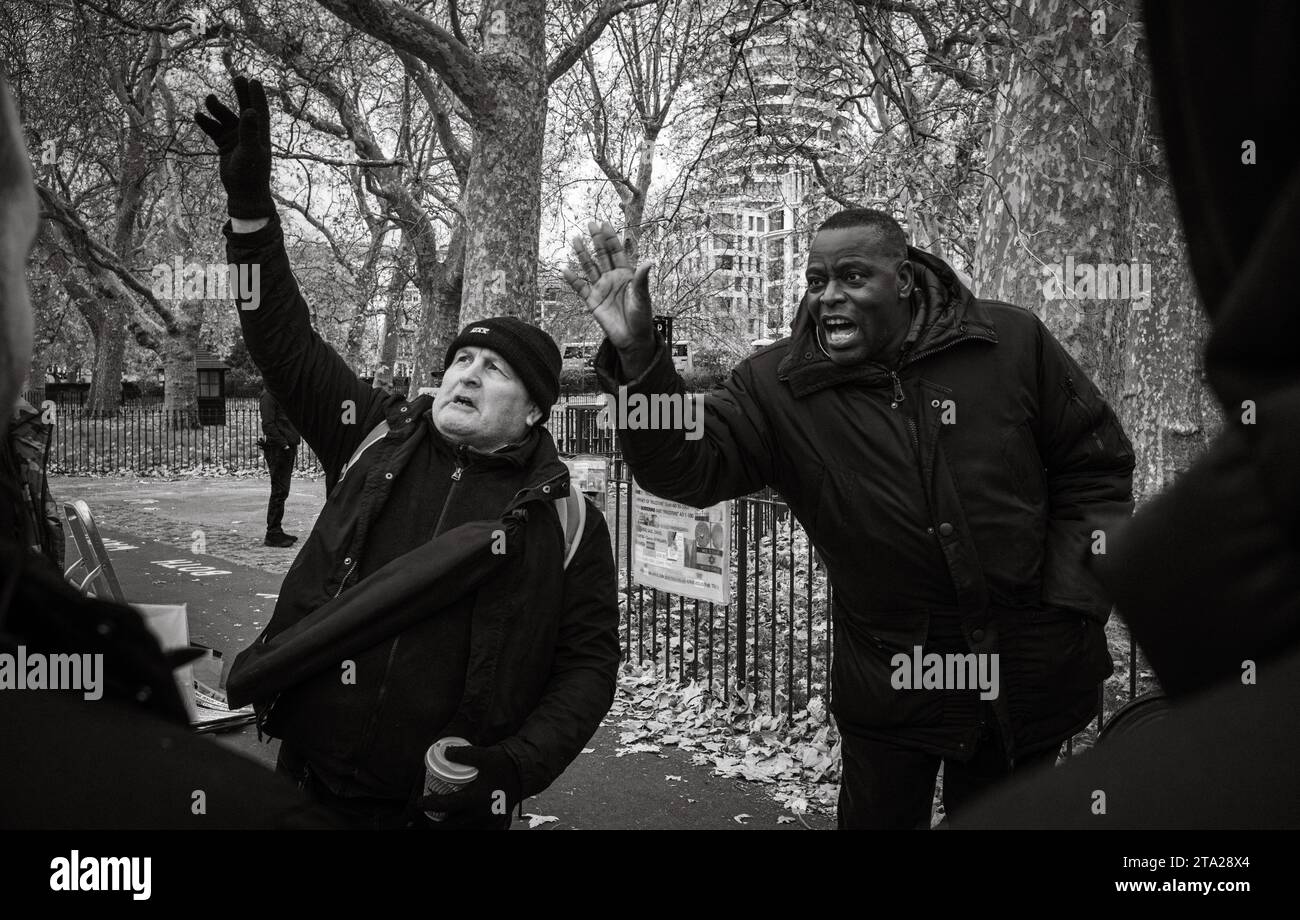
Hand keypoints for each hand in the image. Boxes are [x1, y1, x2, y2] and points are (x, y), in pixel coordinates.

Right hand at [194, 75, 274, 219]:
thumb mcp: (249, 151)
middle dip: (242, 94)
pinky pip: (214, 129)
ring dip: (217, 108)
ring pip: (225, 118)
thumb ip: (249, 131)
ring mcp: (236, 139)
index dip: (257, 96)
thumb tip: (250, 111)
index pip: (259, 110)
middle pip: (245, 109)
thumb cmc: (250, 173)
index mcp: (260, 134)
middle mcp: (249, 134)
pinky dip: (207, 122)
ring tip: (208, 99)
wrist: (242, 193)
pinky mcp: (225, 145)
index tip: (254, 80)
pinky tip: (198, 115)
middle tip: (237, 77)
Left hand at [418, 744, 520, 827]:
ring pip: (463, 829)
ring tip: (443, 818)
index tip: (419, 802)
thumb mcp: (483, 755)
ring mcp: (489, 820)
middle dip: (436, 822)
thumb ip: (462, 754)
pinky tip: (461, 820)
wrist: (526, 772)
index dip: (428, 804)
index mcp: (475, 799)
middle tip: (429, 813)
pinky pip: (476, 829)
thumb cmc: (504, 763)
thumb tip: (444, 752)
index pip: (444, 806)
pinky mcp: (495, 822)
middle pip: (451, 825)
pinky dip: (465, 826)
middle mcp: (481, 814)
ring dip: (450, 825)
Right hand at [562, 219, 655, 377]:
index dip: (610, 238)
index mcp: (626, 275)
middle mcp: (612, 278)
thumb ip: (642, 279)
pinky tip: (565, 269)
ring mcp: (601, 289)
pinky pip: (580, 288)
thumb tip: (650, 262)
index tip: (605, 224)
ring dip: (583, 254)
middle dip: (596, 240)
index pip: (616, 252)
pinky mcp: (592, 301)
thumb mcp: (643, 297)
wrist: (633, 338)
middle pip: (602, 255)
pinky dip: (573, 279)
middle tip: (590, 224)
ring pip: (590, 267)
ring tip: (576, 239)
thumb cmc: (642, 317)